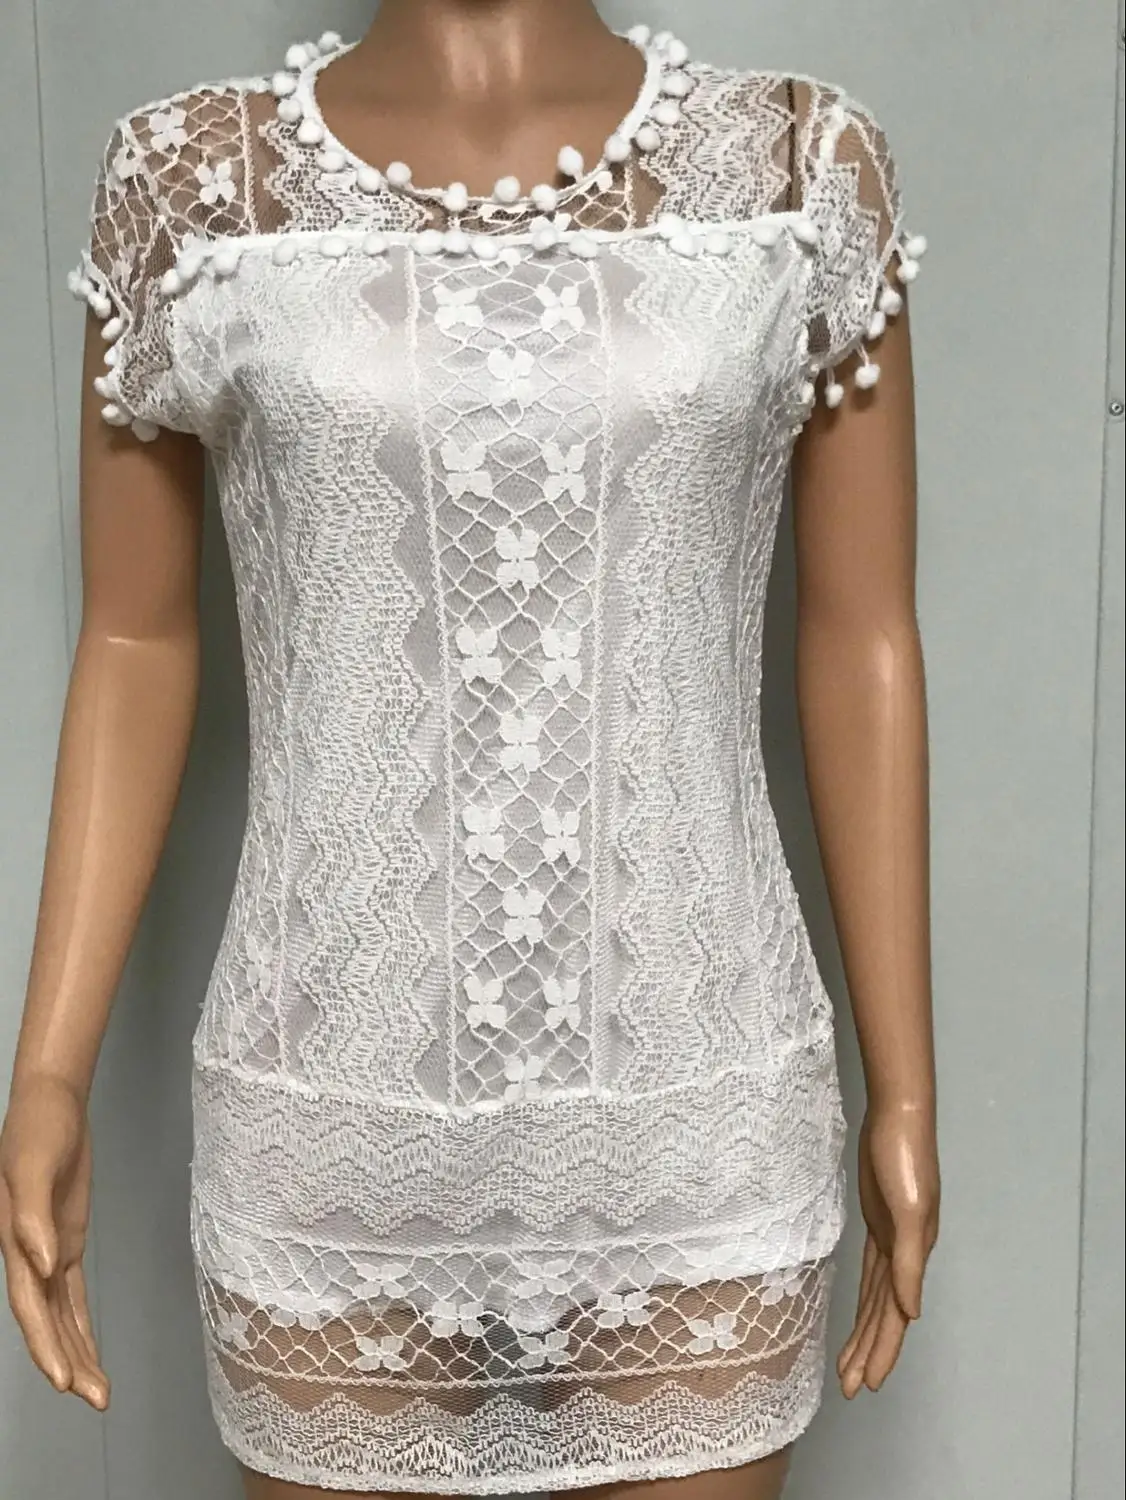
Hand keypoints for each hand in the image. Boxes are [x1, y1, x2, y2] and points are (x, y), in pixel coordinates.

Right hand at [0, 1074, 109, 1408]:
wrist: (49, 1103)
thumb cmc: (38, 1129)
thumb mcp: (36, 1165)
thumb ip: (36, 1217)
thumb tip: (46, 1265)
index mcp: (15, 1242)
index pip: (30, 1305)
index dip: (46, 1345)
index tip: (65, 1382)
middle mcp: (28, 1254)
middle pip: (47, 1321)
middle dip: (68, 1362)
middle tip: (96, 1399)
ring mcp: (47, 1250)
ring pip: (61, 1315)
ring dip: (77, 1352)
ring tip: (100, 1392)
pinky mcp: (65, 1239)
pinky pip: (72, 1294)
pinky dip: (80, 1323)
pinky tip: (89, 1351)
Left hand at [837, 1100, 938, 1397]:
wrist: (897, 1118)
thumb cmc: (905, 1159)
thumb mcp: (910, 1212)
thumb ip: (910, 1263)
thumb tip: (911, 1314)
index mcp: (913, 1256)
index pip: (895, 1317)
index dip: (882, 1352)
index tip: (868, 1386)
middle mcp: (905, 1254)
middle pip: (885, 1316)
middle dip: (869, 1353)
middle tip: (850, 1390)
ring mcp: (892, 1239)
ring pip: (877, 1299)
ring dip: (865, 1333)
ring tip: (848, 1365)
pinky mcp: (878, 1222)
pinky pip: (872, 1273)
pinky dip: (867, 1298)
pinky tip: (861, 1314)